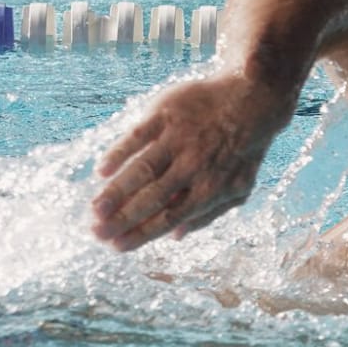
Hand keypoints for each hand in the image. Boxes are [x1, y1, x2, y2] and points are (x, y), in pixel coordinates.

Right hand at [91, 73, 292, 251]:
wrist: (253, 99)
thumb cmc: (243, 150)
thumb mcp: (238, 188)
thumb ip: (208, 214)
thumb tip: (175, 236)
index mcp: (210, 188)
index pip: (169, 218)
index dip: (141, 234)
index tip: (115, 246)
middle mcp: (193, 166)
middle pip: (152, 198)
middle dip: (122, 218)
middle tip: (96, 233)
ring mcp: (178, 139)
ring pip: (142, 170)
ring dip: (116, 192)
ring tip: (94, 210)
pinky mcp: (166, 114)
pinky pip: (137, 136)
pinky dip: (119, 153)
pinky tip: (101, 171)